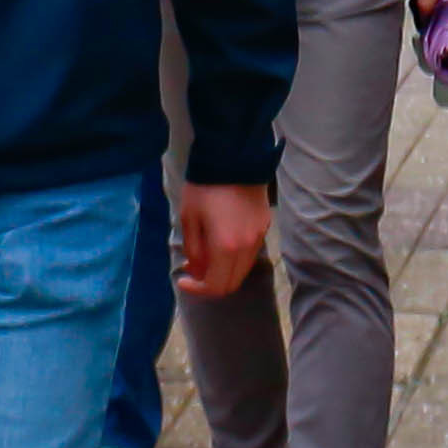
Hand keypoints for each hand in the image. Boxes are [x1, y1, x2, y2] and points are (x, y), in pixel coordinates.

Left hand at [177, 179, 270, 298]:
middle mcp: (247, 248)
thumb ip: (194, 250)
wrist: (233, 158)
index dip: (197, 290)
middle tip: (192, 269)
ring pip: (242, 270)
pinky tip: (221, 243)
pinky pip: (250, 254)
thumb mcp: (189, 218)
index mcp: (226, 247)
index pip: (215, 286)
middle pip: (232, 283)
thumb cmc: (204, 187)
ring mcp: (260, 237)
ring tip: (204, 255)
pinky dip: (234, 259)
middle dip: (210, 283)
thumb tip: (198, 271)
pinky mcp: (265, 227)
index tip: (183, 279)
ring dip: (223, 271)